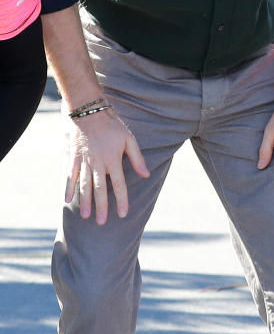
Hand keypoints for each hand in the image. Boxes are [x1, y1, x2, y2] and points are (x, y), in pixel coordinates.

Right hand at [66, 105, 149, 223]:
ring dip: (85, 202)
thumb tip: (146, 175)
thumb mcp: (129, 139)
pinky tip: (66, 199)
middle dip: (101, 207)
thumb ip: (137, 158)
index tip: (123, 214)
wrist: (87, 111)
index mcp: (113, 160)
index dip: (122, 200)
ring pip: (83, 185)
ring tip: (86, 216)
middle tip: (101, 223)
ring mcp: (83, 161)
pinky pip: (69, 175)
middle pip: (100, 190)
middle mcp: (97, 163)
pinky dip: (67, 187)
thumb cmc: (111, 125)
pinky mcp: (72, 157)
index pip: (119, 185)